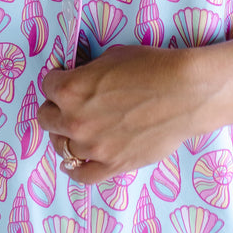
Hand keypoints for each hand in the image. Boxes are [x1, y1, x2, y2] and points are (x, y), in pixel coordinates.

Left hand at [38, 44, 205, 183]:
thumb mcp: (112, 57)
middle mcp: (75, 120)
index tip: (65, 82)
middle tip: (69, 106)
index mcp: (71, 89)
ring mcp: (93, 147)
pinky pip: (82, 175)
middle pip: (47, 118)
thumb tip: (83, 80)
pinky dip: (75, 169)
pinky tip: (76, 162)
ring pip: (61, 147)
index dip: (58, 81)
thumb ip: (89, 73)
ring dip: (66, 136)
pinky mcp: (112, 165)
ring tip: (78, 130)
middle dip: (55, 109)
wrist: (185, 93)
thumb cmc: (152, 67)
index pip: (47, 86)